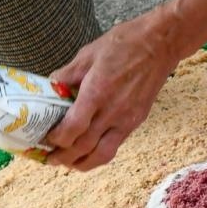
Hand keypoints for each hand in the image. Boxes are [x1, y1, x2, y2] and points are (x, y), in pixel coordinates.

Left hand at [46, 10, 181, 170]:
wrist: (161, 44)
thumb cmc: (124, 43)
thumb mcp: (88, 53)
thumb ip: (67, 75)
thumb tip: (49, 87)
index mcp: (97, 92)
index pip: (72, 128)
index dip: (56, 139)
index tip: (45, 138)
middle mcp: (112, 111)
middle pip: (84, 147)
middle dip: (63, 157)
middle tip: (49, 158)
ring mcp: (127, 119)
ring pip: (102, 154)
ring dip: (83, 164)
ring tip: (68, 163)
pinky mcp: (137, 121)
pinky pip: (116, 146)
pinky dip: (100, 154)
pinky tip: (90, 151)